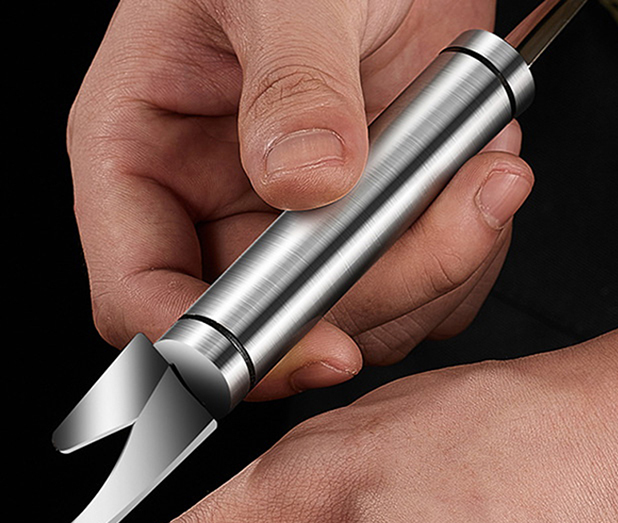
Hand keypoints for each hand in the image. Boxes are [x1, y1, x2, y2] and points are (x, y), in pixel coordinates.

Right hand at [68, 0, 532, 398]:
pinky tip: (478, 178)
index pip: (139, 293)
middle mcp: (208, 209)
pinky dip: (461, 260)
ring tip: (479, 178)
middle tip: (440, 241)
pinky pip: (408, 295)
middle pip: (260, 330)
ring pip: (346, 324)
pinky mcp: (356, 234)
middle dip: (360, 308)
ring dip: (429, 276)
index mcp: (140, 157)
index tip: (306, 347)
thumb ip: (291, 80)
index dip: (214, 347)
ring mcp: (286, 231)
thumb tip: (305, 179)